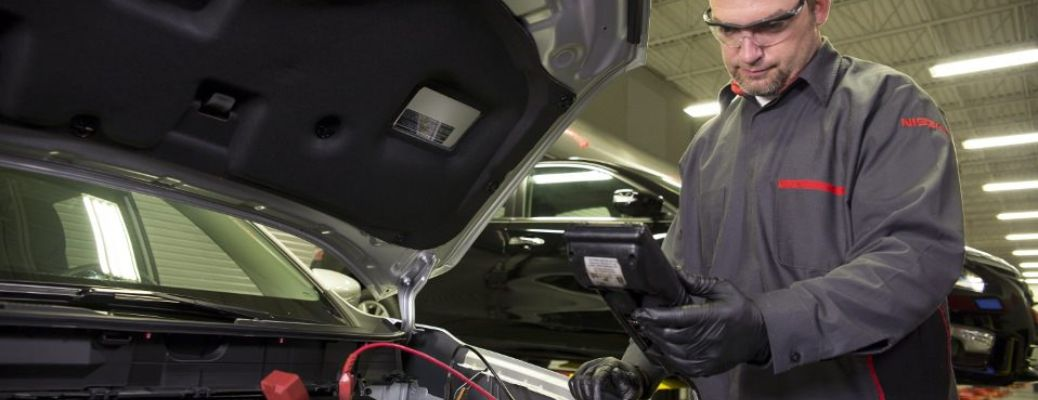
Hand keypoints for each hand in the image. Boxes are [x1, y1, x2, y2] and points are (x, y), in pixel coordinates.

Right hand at [569, 357, 647, 399]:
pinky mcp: (582, 371)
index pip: (597, 378)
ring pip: (576, 380)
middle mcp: (597, 362)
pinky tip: (584, 398)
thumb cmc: (631, 384)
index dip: (596, 393)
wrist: (627, 378)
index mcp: (610, 364)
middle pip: (584, 380)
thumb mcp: (633, 385)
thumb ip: (626, 382)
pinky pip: (573, 381)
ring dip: (581, 395)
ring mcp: (588, 366)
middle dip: (588, 396)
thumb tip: (615, 372)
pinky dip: (576, 392)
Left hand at [633, 276, 768, 376]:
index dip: (655, 315)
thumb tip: (675, 272)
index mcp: (712, 317)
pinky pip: (680, 365)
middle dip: (651, 327)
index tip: (640, 311)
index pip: (677, 318)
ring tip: (646, 330)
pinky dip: (666, 356)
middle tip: (640, 319)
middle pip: (670, 336)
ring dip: (656, 341)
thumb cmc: (740, 310)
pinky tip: (658, 347)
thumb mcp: (723, 289)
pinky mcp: (707, 368)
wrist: (759, 336)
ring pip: (672, 351)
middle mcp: (708, 339)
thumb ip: (698, 282)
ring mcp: (707, 356)